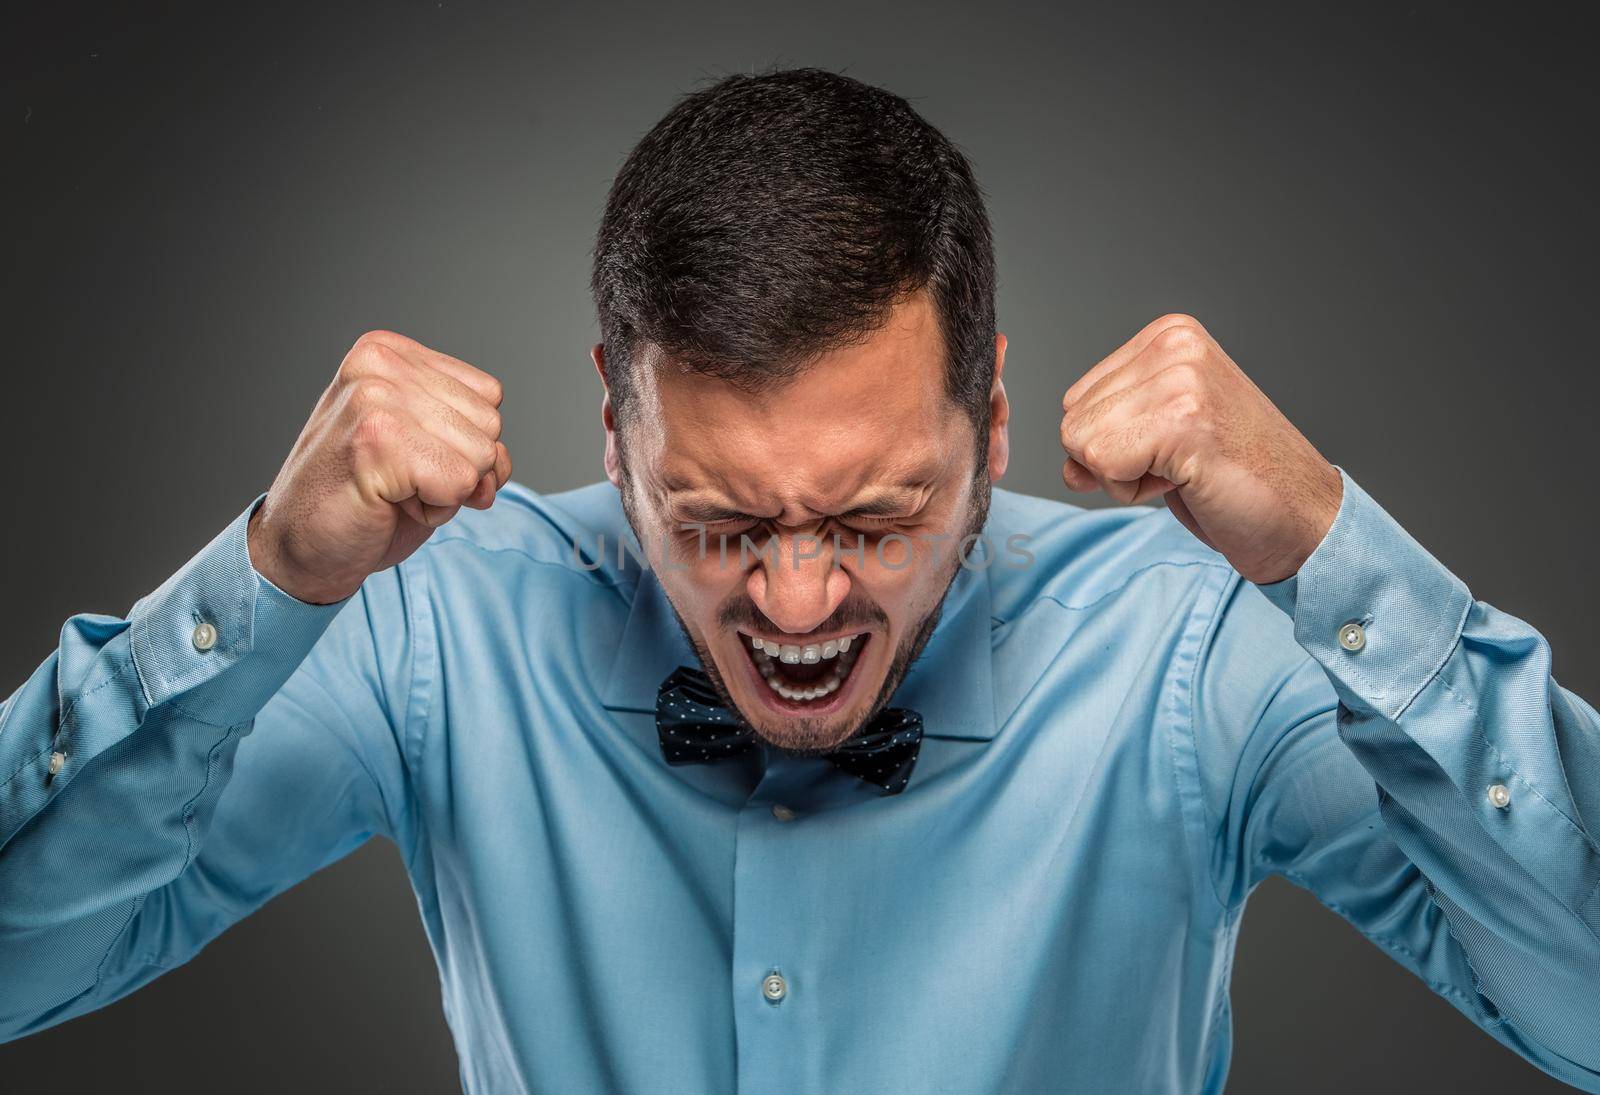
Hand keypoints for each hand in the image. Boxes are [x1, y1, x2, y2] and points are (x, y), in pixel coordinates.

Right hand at [247, 330, 512, 603]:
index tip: (407, 457)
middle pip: (490, 424)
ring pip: (481, 456)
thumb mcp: (426, 450)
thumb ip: (472, 439)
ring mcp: (376, 398)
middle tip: (396, 480)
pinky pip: (462, 484)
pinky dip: (436, 510)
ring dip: (446, 491)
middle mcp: (380, 364)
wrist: (300, 548)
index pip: (489, 394)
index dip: (462, 443)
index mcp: (389, 352)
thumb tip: (498, 464)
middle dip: (457, 468)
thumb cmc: (364, 500)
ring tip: (390, 490)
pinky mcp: (378, 441)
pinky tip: (388, 504)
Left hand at [1059, 314, 1341, 584]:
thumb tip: (1068, 467)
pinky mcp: (1182, 418)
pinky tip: (1187, 479)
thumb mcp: (1157, 444)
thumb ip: (1105, 437)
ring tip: (1187, 469)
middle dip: (1116, 460)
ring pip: (1081, 442)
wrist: (1301, 517)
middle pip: (1072, 419)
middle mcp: (1174, 344)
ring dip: (1125, 477)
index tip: (1175, 447)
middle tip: (1184, 462)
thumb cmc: (1238, 480)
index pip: (1077, 399)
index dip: (1114, 442)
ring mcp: (1180, 377)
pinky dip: (1134, 490)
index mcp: (1169, 336)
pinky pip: (1102, 464)